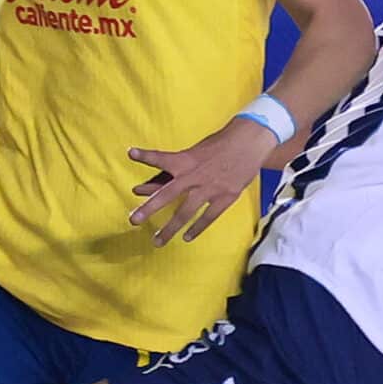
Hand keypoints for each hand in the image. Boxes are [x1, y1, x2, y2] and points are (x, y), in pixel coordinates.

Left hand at [129, 119, 275, 246]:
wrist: (251, 142)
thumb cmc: (222, 144)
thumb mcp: (198, 150)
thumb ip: (183, 166)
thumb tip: (164, 180)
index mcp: (186, 160)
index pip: (162, 158)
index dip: (146, 156)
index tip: (131, 153)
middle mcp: (194, 176)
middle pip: (167, 194)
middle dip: (149, 208)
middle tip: (133, 220)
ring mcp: (209, 188)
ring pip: (185, 213)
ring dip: (170, 228)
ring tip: (157, 241)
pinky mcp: (225, 197)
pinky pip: (208, 217)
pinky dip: (196, 229)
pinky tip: (186, 238)